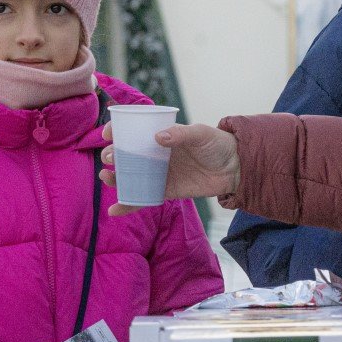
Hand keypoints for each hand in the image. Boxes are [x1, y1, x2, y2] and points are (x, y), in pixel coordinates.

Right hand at [99, 123, 240, 215]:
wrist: (235, 168)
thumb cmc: (217, 144)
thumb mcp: (200, 133)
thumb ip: (180, 134)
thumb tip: (158, 137)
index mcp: (160, 136)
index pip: (132, 131)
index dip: (117, 131)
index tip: (108, 133)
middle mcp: (155, 154)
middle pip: (126, 155)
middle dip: (112, 156)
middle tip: (110, 158)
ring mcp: (159, 174)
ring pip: (130, 177)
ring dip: (114, 179)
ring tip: (106, 177)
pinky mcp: (165, 192)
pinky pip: (143, 199)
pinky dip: (128, 206)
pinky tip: (114, 211)